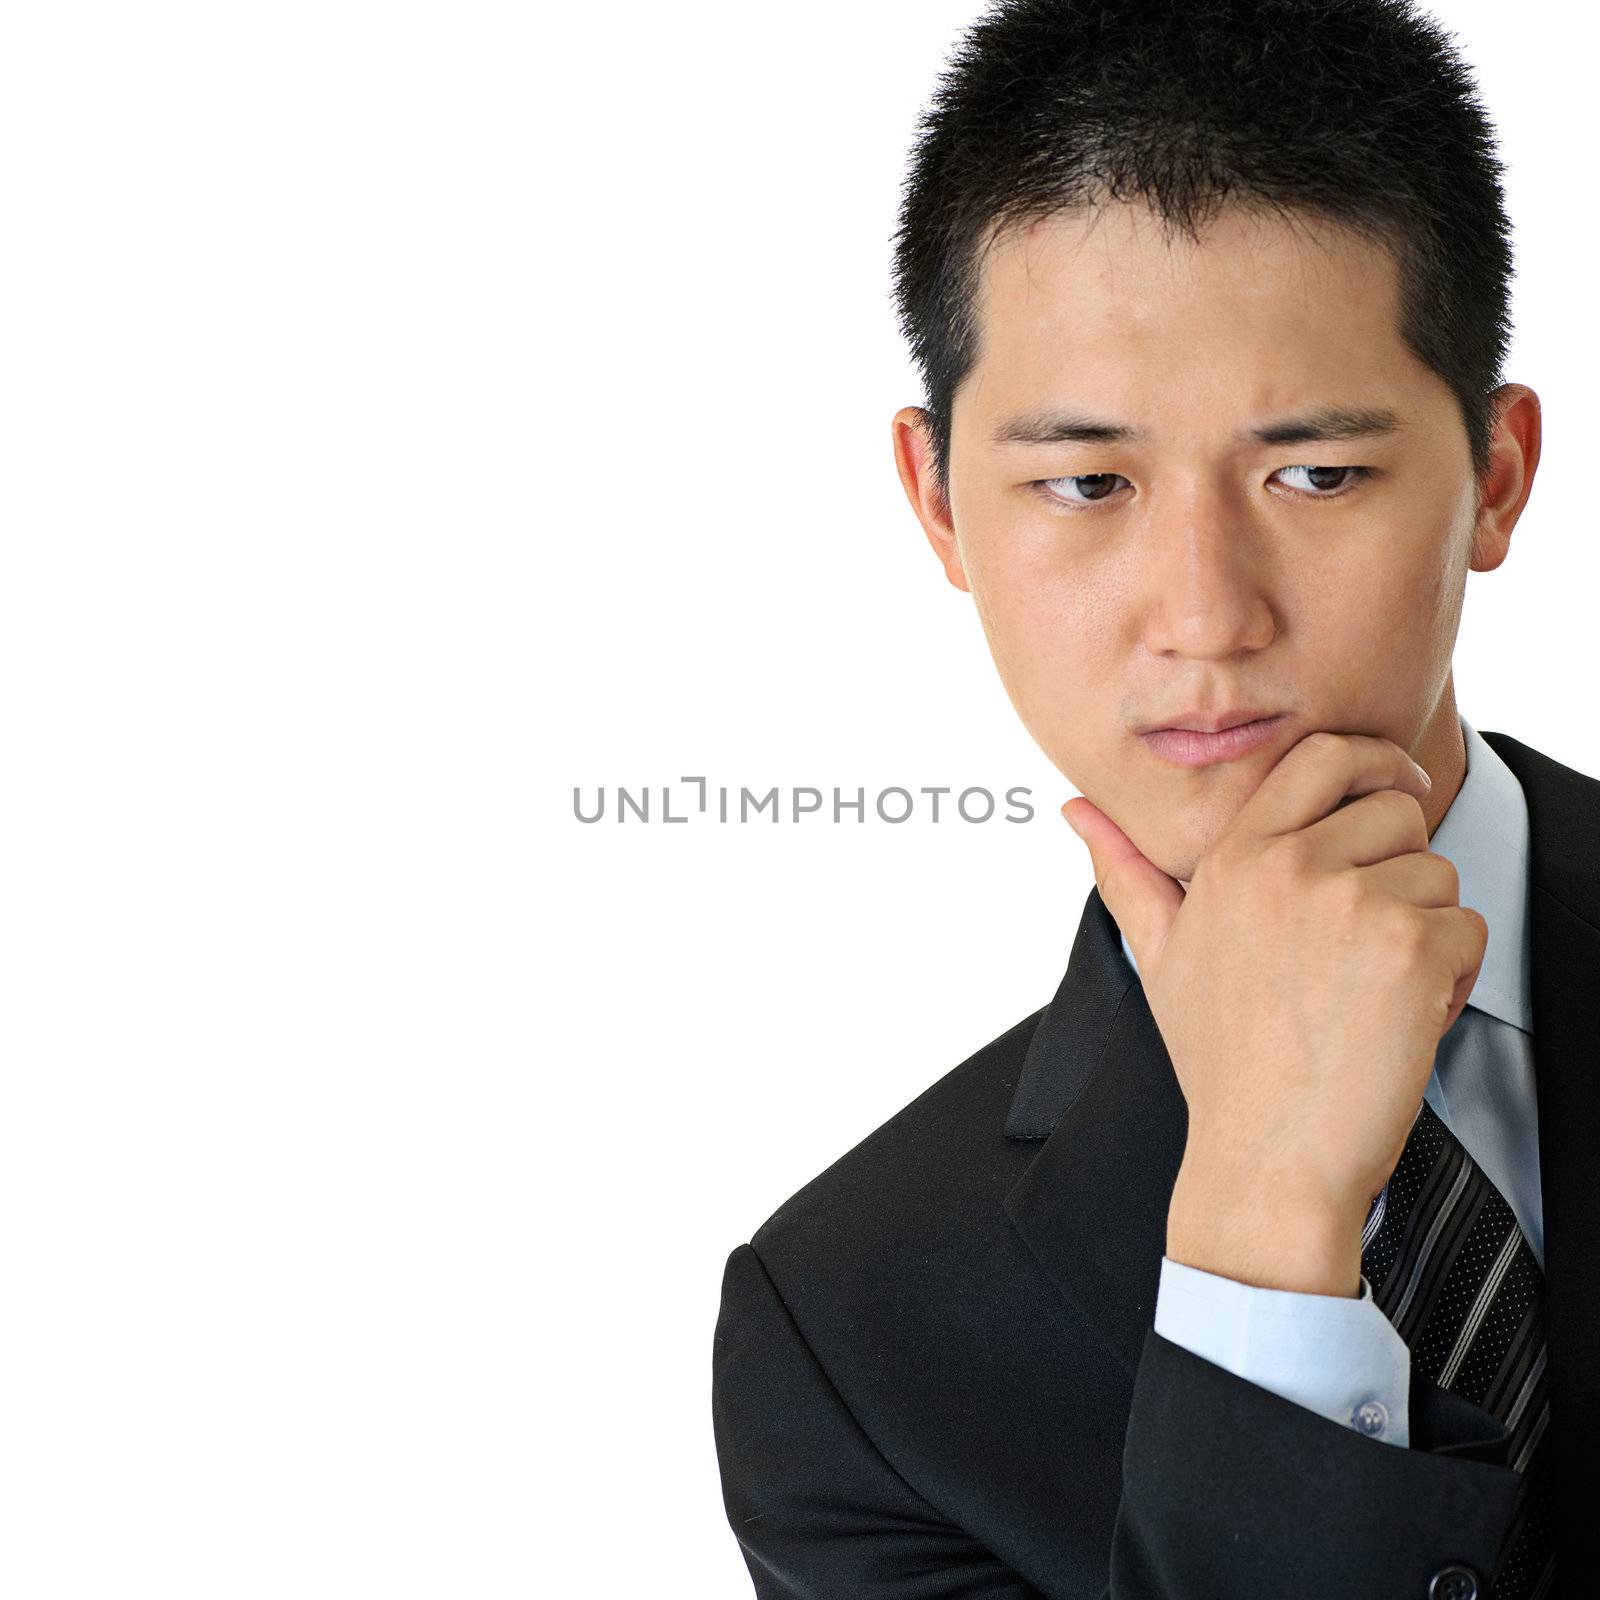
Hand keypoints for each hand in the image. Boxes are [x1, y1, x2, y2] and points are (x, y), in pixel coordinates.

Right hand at [1062, 731, 1487, 1295]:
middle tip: (1372, 931)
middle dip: (1401, 864)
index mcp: (1233, 860)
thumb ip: (1124, 871)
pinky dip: (1452, 976)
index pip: (1321, 756)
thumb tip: (1075, 807)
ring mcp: (1351, 905)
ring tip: (1373, 990)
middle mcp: (1289, 868)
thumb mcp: (1159, 955)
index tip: (1393, 791)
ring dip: (1426, 928)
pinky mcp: (1410, 949)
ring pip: (1437, 871)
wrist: (1266, 1159)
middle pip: (1394, 809)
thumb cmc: (1220, 1061)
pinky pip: (1466, 927)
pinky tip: (1400, 1017)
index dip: (1371, 763)